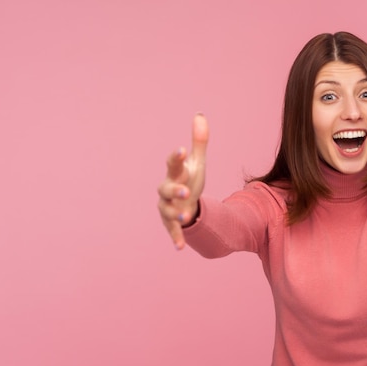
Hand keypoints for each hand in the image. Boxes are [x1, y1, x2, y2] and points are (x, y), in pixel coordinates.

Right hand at [158, 114, 208, 249]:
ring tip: (185, 215)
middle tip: (186, 190)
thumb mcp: (196, 163)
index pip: (172, 163)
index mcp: (175, 174)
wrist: (184, 204)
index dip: (175, 157)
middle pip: (166, 188)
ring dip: (175, 213)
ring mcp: (167, 207)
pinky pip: (172, 230)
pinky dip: (176, 238)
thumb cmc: (188, 180)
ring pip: (166, 210)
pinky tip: (180, 247)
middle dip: (175, 189)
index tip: (181, 149)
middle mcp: (167, 190)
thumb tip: (200, 115)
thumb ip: (199, 142)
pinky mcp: (171, 222)